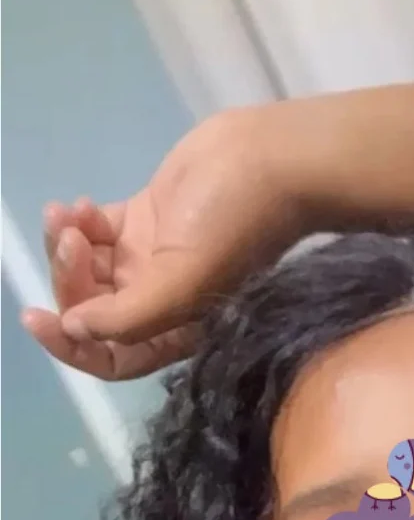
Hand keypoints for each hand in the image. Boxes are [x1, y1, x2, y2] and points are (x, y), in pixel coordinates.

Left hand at [22, 81, 413, 385]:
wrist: (268, 160)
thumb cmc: (234, 226)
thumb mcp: (183, 282)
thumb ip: (129, 317)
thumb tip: (76, 329)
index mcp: (173, 332)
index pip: (111, 358)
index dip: (71, 347)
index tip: (39, 318)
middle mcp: (160, 303)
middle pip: (91, 311)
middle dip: (70, 281)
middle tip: (70, 242)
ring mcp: (150, 261)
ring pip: (88, 270)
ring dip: (66, 248)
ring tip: (69, 217)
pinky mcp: (145, 221)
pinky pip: (95, 233)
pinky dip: (77, 223)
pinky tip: (79, 206)